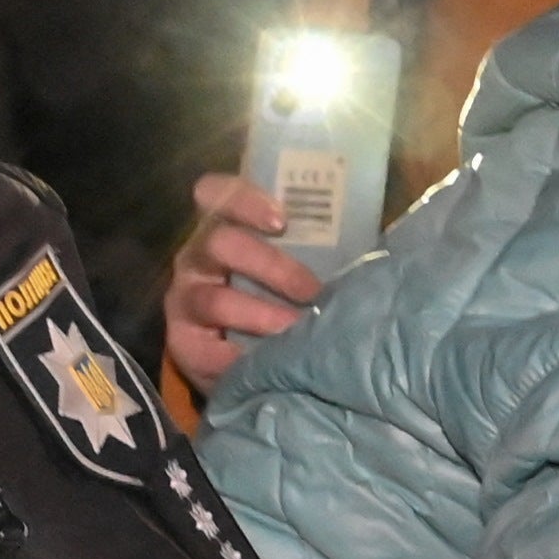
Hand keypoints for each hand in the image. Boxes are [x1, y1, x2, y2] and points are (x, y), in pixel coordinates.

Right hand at [164, 173, 328, 392]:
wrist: (241, 357)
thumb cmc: (277, 298)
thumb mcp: (293, 265)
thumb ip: (316, 249)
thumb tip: (377, 252)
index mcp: (222, 228)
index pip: (214, 193)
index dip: (243, 198)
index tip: (282, 219)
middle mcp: (196, 258)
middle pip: (220, 243)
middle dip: (270, 265)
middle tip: (311, 291)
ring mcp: (183, 300)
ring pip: (213, 300)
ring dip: (260, 316)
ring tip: (295, 333)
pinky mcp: (181, 343)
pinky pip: (205, 349)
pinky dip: (236, 358)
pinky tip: (266, 365)